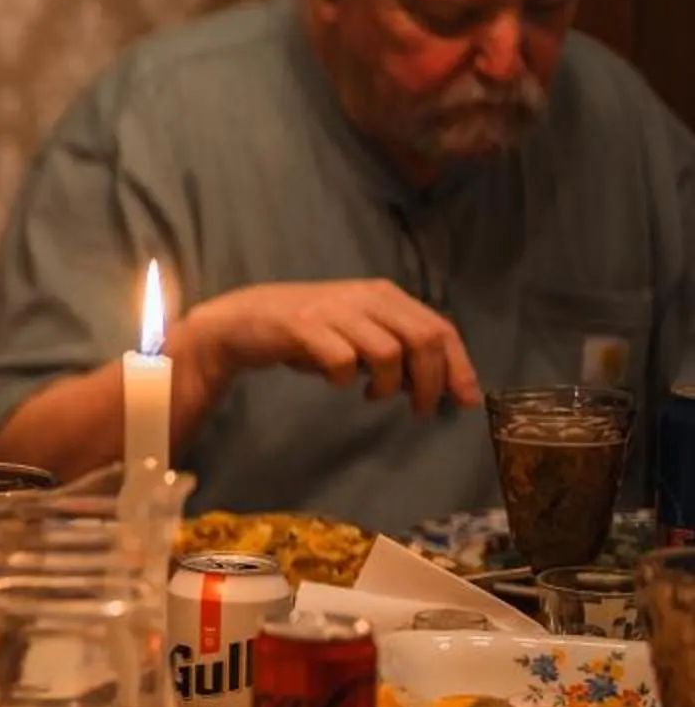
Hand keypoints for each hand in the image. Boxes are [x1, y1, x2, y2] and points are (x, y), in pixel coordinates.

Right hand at [176, 279, 481, 417]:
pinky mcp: (303, 326)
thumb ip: (396, 349)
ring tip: (372, 395)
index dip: (459, 366)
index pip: (439, 328)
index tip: (466, 400)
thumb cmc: (307, 332)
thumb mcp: (359, 332)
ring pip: (388, 352)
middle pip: (423, 340)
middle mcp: (365, 297)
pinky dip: (345, 379)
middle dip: (430, 382)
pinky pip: (342, 361)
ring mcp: (334, 310)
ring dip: (386, 384)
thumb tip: (439, 383)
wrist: (242, 321)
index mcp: (384, 295)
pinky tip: (337, 383)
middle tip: (422, 411)